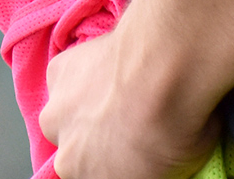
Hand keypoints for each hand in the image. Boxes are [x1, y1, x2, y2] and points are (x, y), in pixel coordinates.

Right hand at [42, 30, 219, 178]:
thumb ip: (147, 170)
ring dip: (83, 107)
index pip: (97, 177)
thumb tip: (152, 160)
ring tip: (118, 91)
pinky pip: (65, 77)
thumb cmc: (177, 128)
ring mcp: (56, 114)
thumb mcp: (174, 170)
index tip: (133, 152)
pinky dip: (83, 72)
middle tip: (127, 121)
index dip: (116, 164)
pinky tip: (111, 65)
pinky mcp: (57, 74)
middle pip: (76, 151)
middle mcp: (68, 158)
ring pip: (64, 114)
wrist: (164, 74)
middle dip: (95, 139)